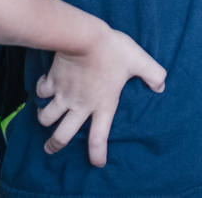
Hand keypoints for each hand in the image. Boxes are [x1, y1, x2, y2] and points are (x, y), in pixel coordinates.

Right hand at [36, 24, 165, 166]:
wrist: (85, 37)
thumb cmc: (113, 50)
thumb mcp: (139, 61)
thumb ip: (153, 74)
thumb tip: (162, 87)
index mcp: (102, 104)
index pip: (99, 137)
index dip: (97, 154)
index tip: (97, 163)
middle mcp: (80, 105)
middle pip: (62, 136)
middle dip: (54, 146)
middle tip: (51, 149)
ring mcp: (63, 95)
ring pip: (46, 118)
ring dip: (44, 120)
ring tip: (45, 118)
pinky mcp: (52, 81)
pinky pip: (40, 92)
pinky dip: (39, 92)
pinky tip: (44, 87)